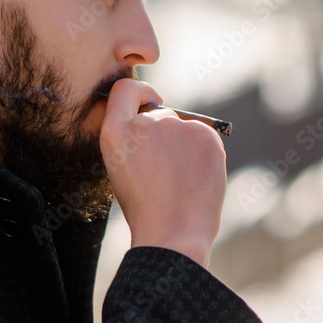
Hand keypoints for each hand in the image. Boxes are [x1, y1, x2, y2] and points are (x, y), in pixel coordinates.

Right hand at [99, 78, 226, 268]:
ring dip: (184, 145)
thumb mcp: (121, 168)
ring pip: (184, 127)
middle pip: (158, 114)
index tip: (150, 99)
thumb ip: (133, 139)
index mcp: (116, 133)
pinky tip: (197, 177)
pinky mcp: (205, 132)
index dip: (139, 92)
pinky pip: (206, 135)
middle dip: (164, 136)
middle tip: (166, 172)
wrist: (173, 232)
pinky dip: (204, 152)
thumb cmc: (146, 209)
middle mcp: (145, 122)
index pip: (124, 90)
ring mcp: (176, 125)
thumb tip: (155, 120)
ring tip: (181, 180)